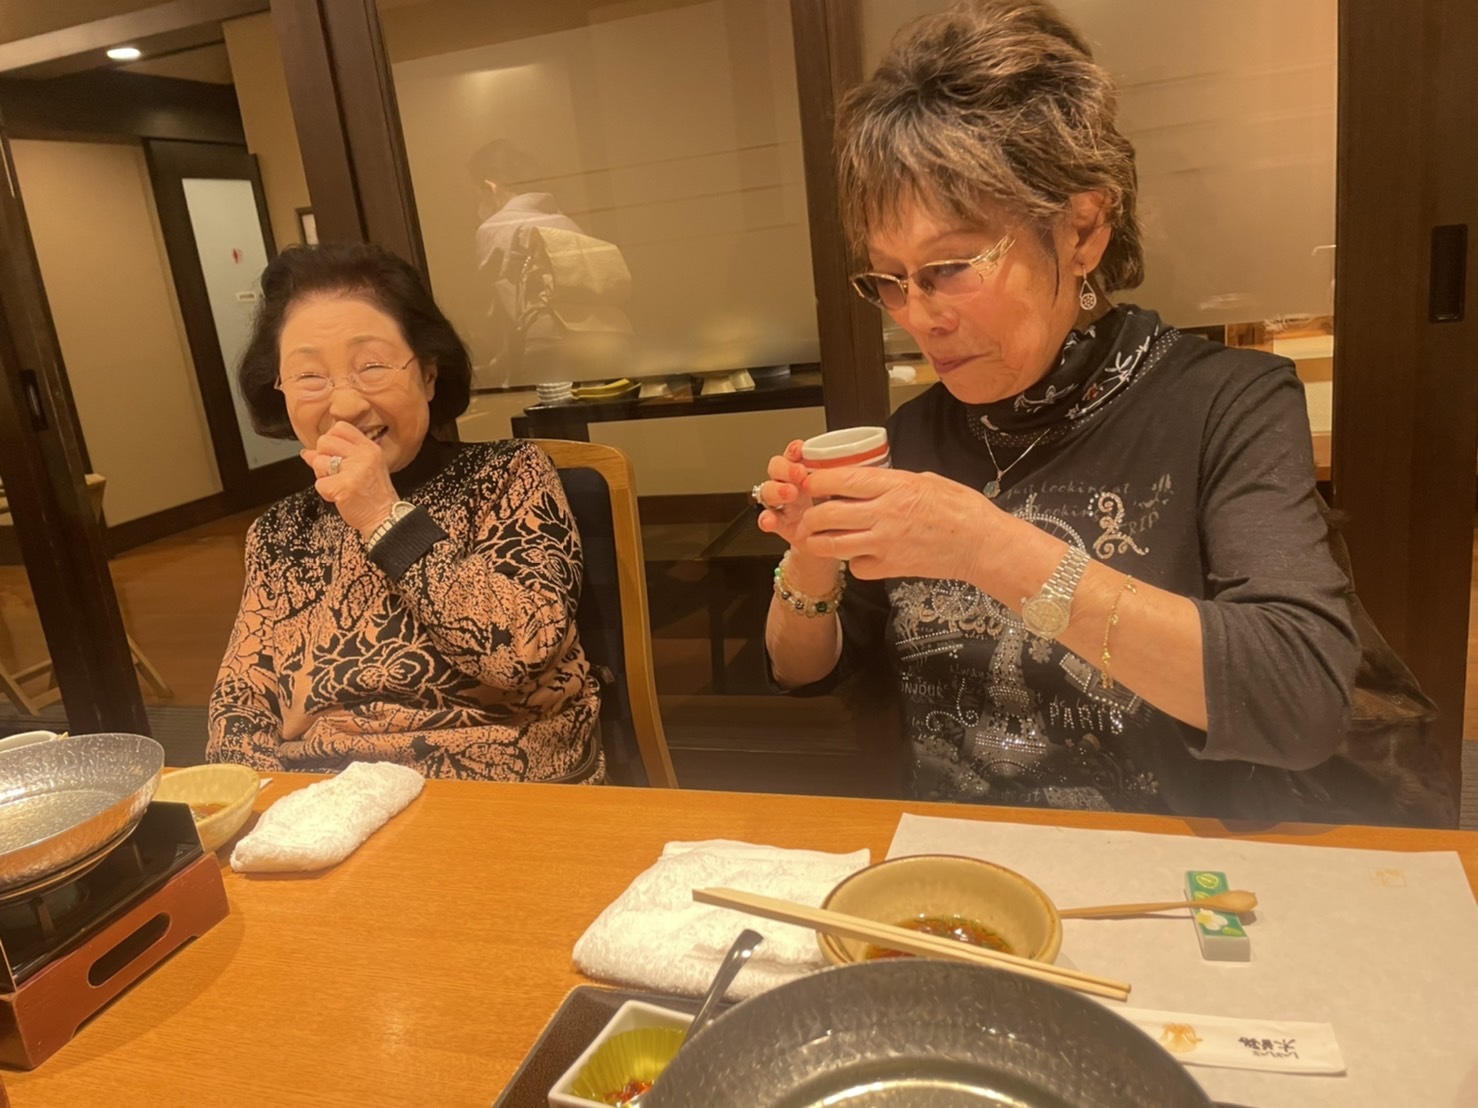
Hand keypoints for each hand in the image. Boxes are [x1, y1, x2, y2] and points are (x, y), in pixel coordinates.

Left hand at [302, 421, 398, 538]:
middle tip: (335, 472)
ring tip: (338, 485)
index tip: (334, 454)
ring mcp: (353, 470)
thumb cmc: (374, 495)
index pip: (340, 427)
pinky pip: (319, 484)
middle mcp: (363, 455)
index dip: (331, 440)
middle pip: (324, 441)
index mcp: (369, 448)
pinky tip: (339, 496)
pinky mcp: (343, 486)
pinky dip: (325, 493)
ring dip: (323, 476)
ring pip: (318, 461)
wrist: (384, 517)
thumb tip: (308, 452)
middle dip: (323, 457)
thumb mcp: (362, 468)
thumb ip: (338, 455)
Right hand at [754, 441, 843, 592]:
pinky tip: (770, 520)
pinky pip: (768, 519)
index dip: (794, 450)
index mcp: (809, 472)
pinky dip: (766, 519)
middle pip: (776, 468)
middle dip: (784, 469)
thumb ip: (850, 476)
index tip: (801, 450)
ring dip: (776, 490)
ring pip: (768, 490)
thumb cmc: (848, 510)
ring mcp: (785, 505)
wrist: (841, 541)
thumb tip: (868, 460)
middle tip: (798, 474)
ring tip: (789, 494)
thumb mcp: (849, 490)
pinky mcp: (782, 525)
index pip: (795, 454)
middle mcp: (793, 485)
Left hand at [793, 466, 1001, 581]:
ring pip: (833, 545)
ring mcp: (885, 543)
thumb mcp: (927, 480)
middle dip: (810, 515)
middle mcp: (885, 514)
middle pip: (828, 514)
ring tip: (815, 539)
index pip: (842, 480)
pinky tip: (859, 557)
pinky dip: (853, 564)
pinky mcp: (891, 568)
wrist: (982, 544)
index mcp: (895, 486)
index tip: (809, 482)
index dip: (818, 481)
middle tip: (807, 516)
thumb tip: (871, 483)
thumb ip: (894, 482)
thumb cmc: (961, 509)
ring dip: (818, 542)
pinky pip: (857, 568)